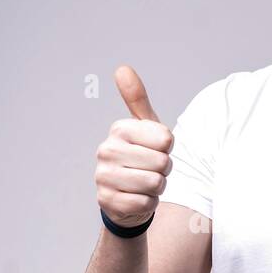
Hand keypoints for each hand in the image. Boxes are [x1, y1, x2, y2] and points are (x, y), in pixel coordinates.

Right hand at [95, 65, 173, 228]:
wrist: (126, 196)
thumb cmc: (141, 157)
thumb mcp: (144, 127)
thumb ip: (137, 99)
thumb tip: (122, 68)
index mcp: (119, 129)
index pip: (166, 140)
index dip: (168, 149)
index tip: (156, 150)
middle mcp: (106, 150)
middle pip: (162, 163)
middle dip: (164, 170)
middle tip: (151, 170)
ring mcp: (103, 177)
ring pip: (155, 184)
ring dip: (157, 188)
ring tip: (145, 184)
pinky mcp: (107, 202)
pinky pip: (146, 203)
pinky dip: (148, 203)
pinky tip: (137, 198)